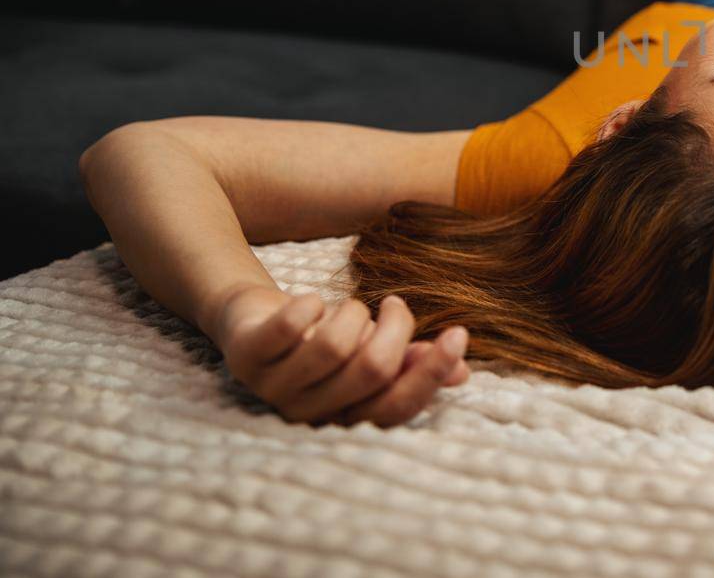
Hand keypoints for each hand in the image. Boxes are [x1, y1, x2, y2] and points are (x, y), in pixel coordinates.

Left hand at [210, 286, 469, 425]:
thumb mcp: (369, 351)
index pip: (396, 409)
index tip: (458, 333)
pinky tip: (312, 302)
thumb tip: (462, 374)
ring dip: (354, 313)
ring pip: (334, 347)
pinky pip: (288, 328)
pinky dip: (310, 306)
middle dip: (396, 326)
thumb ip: (411, 362)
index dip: (432, 372)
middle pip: (372, 370)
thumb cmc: (321, 339)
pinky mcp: (244, 357)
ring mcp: (272, 388)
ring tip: (349, 307)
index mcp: (343, 418)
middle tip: (394, 305)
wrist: (253, 321)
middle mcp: (308, 413)